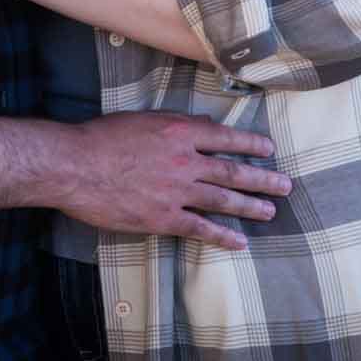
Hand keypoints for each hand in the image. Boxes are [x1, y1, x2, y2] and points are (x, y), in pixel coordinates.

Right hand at [56, 113, 291, 251]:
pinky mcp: (163, 218)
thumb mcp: (142, 119)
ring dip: (251, 206)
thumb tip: (204, 125)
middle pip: (233, 171)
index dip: (250, 144)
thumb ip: (176, 122)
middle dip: (263, 178)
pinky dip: (223, 236)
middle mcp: (185, 161)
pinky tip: (240, 241)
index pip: (225, 138)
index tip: (269, 149)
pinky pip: (200, 229)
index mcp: (179, 132)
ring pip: (223, 199)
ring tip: (271, 211)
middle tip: (285, 185)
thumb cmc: (102, 137)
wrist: (75, 166)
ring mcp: (176, 192)